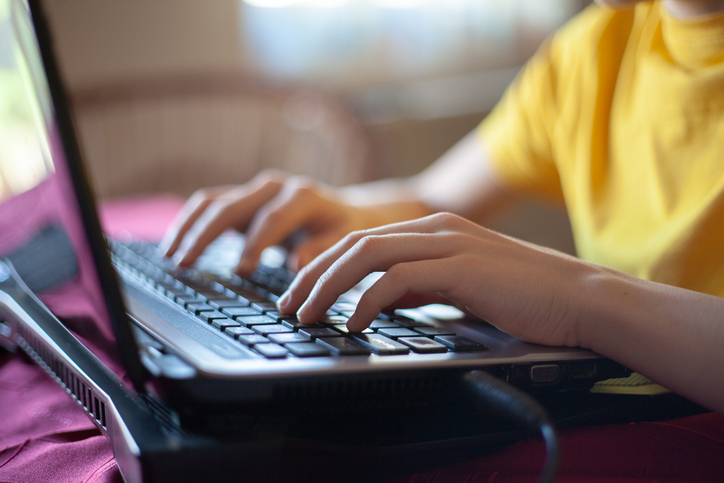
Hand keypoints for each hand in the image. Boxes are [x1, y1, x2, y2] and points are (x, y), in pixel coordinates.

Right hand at [160, 170, 375, 273]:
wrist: (341, 210)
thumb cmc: (341, 228)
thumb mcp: (342, 240)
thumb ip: (321, 250)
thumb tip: (296, 264)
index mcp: (302, 195)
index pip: (272, 218)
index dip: (256, 244)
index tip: (243, 271)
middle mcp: (273, 186)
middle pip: (232, 205)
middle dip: (207, 235)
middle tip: (187, 263)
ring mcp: (253, 190)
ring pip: (212, 202)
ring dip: (189, 228)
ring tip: (172, 257)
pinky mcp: (241, 198)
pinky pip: (208, 205)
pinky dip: (189, 223)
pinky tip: (175, 246)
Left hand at [278, 212, 592, 347]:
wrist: (579, 297)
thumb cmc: (522, 297)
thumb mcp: (456, 286)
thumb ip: (417, 286)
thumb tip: (376, 300)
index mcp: (432, 230)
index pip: (362, 240)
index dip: (323, 267)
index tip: (300, 294)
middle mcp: (434, 229)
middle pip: (354, 243)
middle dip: (313, 275)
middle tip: (288, 305)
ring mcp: (448, 244)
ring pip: (367, 254)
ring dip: (328, 286)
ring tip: (306, 315)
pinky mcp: (461, 267)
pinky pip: (398, 278)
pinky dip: (368, 300)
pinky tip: (354, 322)